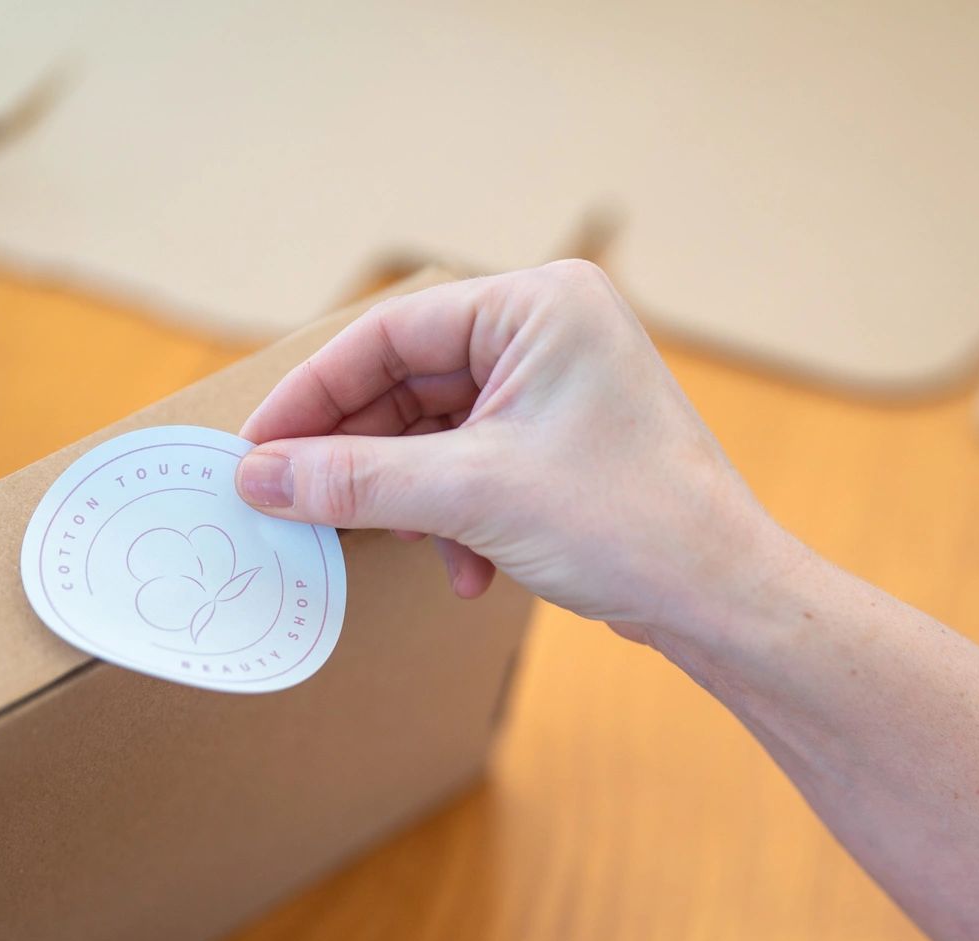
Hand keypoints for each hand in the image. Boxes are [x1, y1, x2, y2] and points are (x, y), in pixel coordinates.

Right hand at [238, 260, 792, 644]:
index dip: (315, 392)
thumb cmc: (630, 524)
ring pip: (436, 433)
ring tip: (393, 545)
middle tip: (293, 502)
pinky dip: (453, 519)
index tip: (256, 447)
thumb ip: (354, 480)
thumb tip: (257, 476)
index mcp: (540, 304)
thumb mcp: (473, 496)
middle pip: (409, 382)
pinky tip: (468, 572)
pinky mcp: (562, 447)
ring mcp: (559, 389)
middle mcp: (551, 331)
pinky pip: (472, 467)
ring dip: (409, 499)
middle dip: (360, 455)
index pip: (392, 331)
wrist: (722, 598)